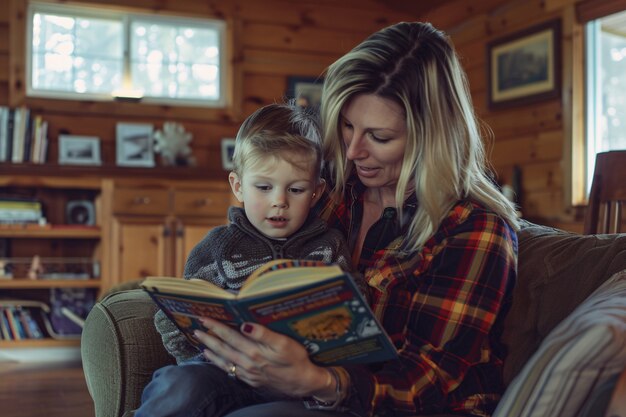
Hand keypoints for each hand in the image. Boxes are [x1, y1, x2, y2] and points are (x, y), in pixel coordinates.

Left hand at [194, 317, 330, 397]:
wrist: (303, 382)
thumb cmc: (296, 359)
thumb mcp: (284, 343)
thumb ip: (263, 334)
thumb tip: (245, 325)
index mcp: (254, 351)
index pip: (230, 336)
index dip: (216, 326)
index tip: (204, 318)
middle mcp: (248, 363)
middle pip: (223, 348)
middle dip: (209, 337)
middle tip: (196, 329)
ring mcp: (248, 373)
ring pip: (224, 360)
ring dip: (211, 350)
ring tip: (200, 342)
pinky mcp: (251, 379)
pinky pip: (230, 370)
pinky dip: (219, 363)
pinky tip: (214, 359)